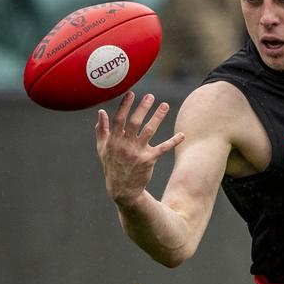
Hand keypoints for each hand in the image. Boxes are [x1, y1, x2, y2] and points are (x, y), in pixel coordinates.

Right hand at [95, 92, 183, 207]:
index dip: (125, 106)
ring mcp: (137, 152)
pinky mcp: (149, 160)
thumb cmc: (112, 166)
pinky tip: (182, 135)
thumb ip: (101, 130)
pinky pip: (163, 148)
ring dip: (158, 117)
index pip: (119, 119)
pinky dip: (173, 141)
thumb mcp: (102, 149)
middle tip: (151, 96)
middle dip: (143, 108)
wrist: (122, 190)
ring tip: (165, 106)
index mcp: (113, 140)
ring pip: (149, 131)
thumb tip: (101, 112)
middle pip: (135, 122)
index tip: (131, 93)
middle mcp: (125, 145)